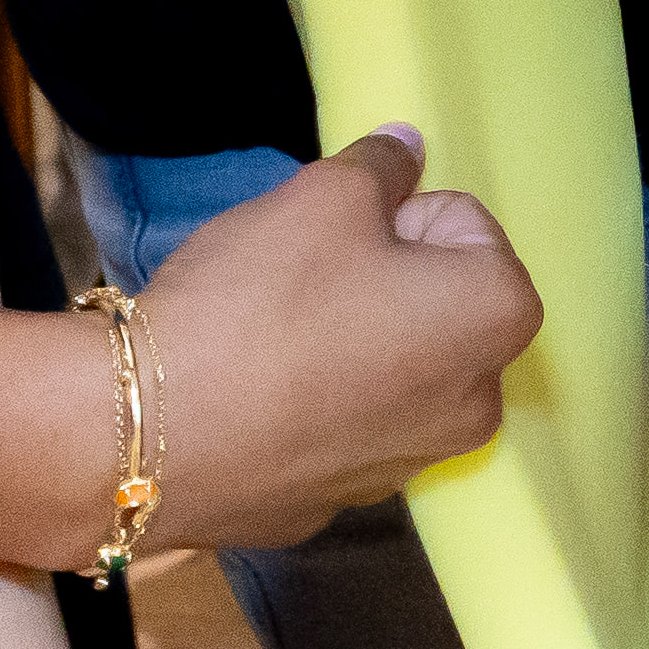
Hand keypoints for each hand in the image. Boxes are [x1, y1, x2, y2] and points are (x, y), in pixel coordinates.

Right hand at [126, 129, 541, 546]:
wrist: (152, 433)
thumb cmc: (261, 300)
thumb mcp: (324, 196)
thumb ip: (382, 165)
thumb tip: (409, 146)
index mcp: (496, 319)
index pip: (464, 227)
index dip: (396, 216)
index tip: (337, 236)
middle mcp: (476, 404)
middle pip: (437, 305)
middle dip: (384, 280)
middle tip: (303, 278)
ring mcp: (411, 465)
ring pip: (390, 370)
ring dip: (351, 344)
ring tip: (271, 336)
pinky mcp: (341, 502)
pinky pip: (338, 429)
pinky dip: (311, 408)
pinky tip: (253, 397)